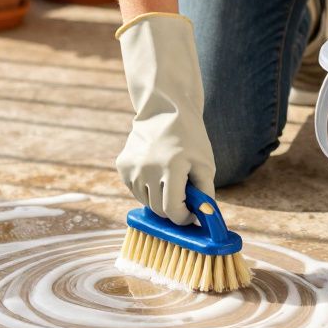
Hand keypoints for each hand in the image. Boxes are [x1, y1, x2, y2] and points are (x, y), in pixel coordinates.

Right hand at [116, 13, 216, 224]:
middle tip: (184, 198)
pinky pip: (136, 190)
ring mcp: (131, 167)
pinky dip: (147, 189)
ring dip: (159, 199)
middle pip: (158, 210)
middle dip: (173, 210)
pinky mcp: (122, 165)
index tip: (191, 216)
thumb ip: (205, 193)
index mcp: (171, 167)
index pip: (172, 210)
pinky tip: (156, 171)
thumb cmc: (190, 137)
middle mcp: (147, 168)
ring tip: (170, 179)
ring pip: (146, 202)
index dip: (183, 218)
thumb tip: (202, 218)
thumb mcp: (205, 163)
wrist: (164, 109)